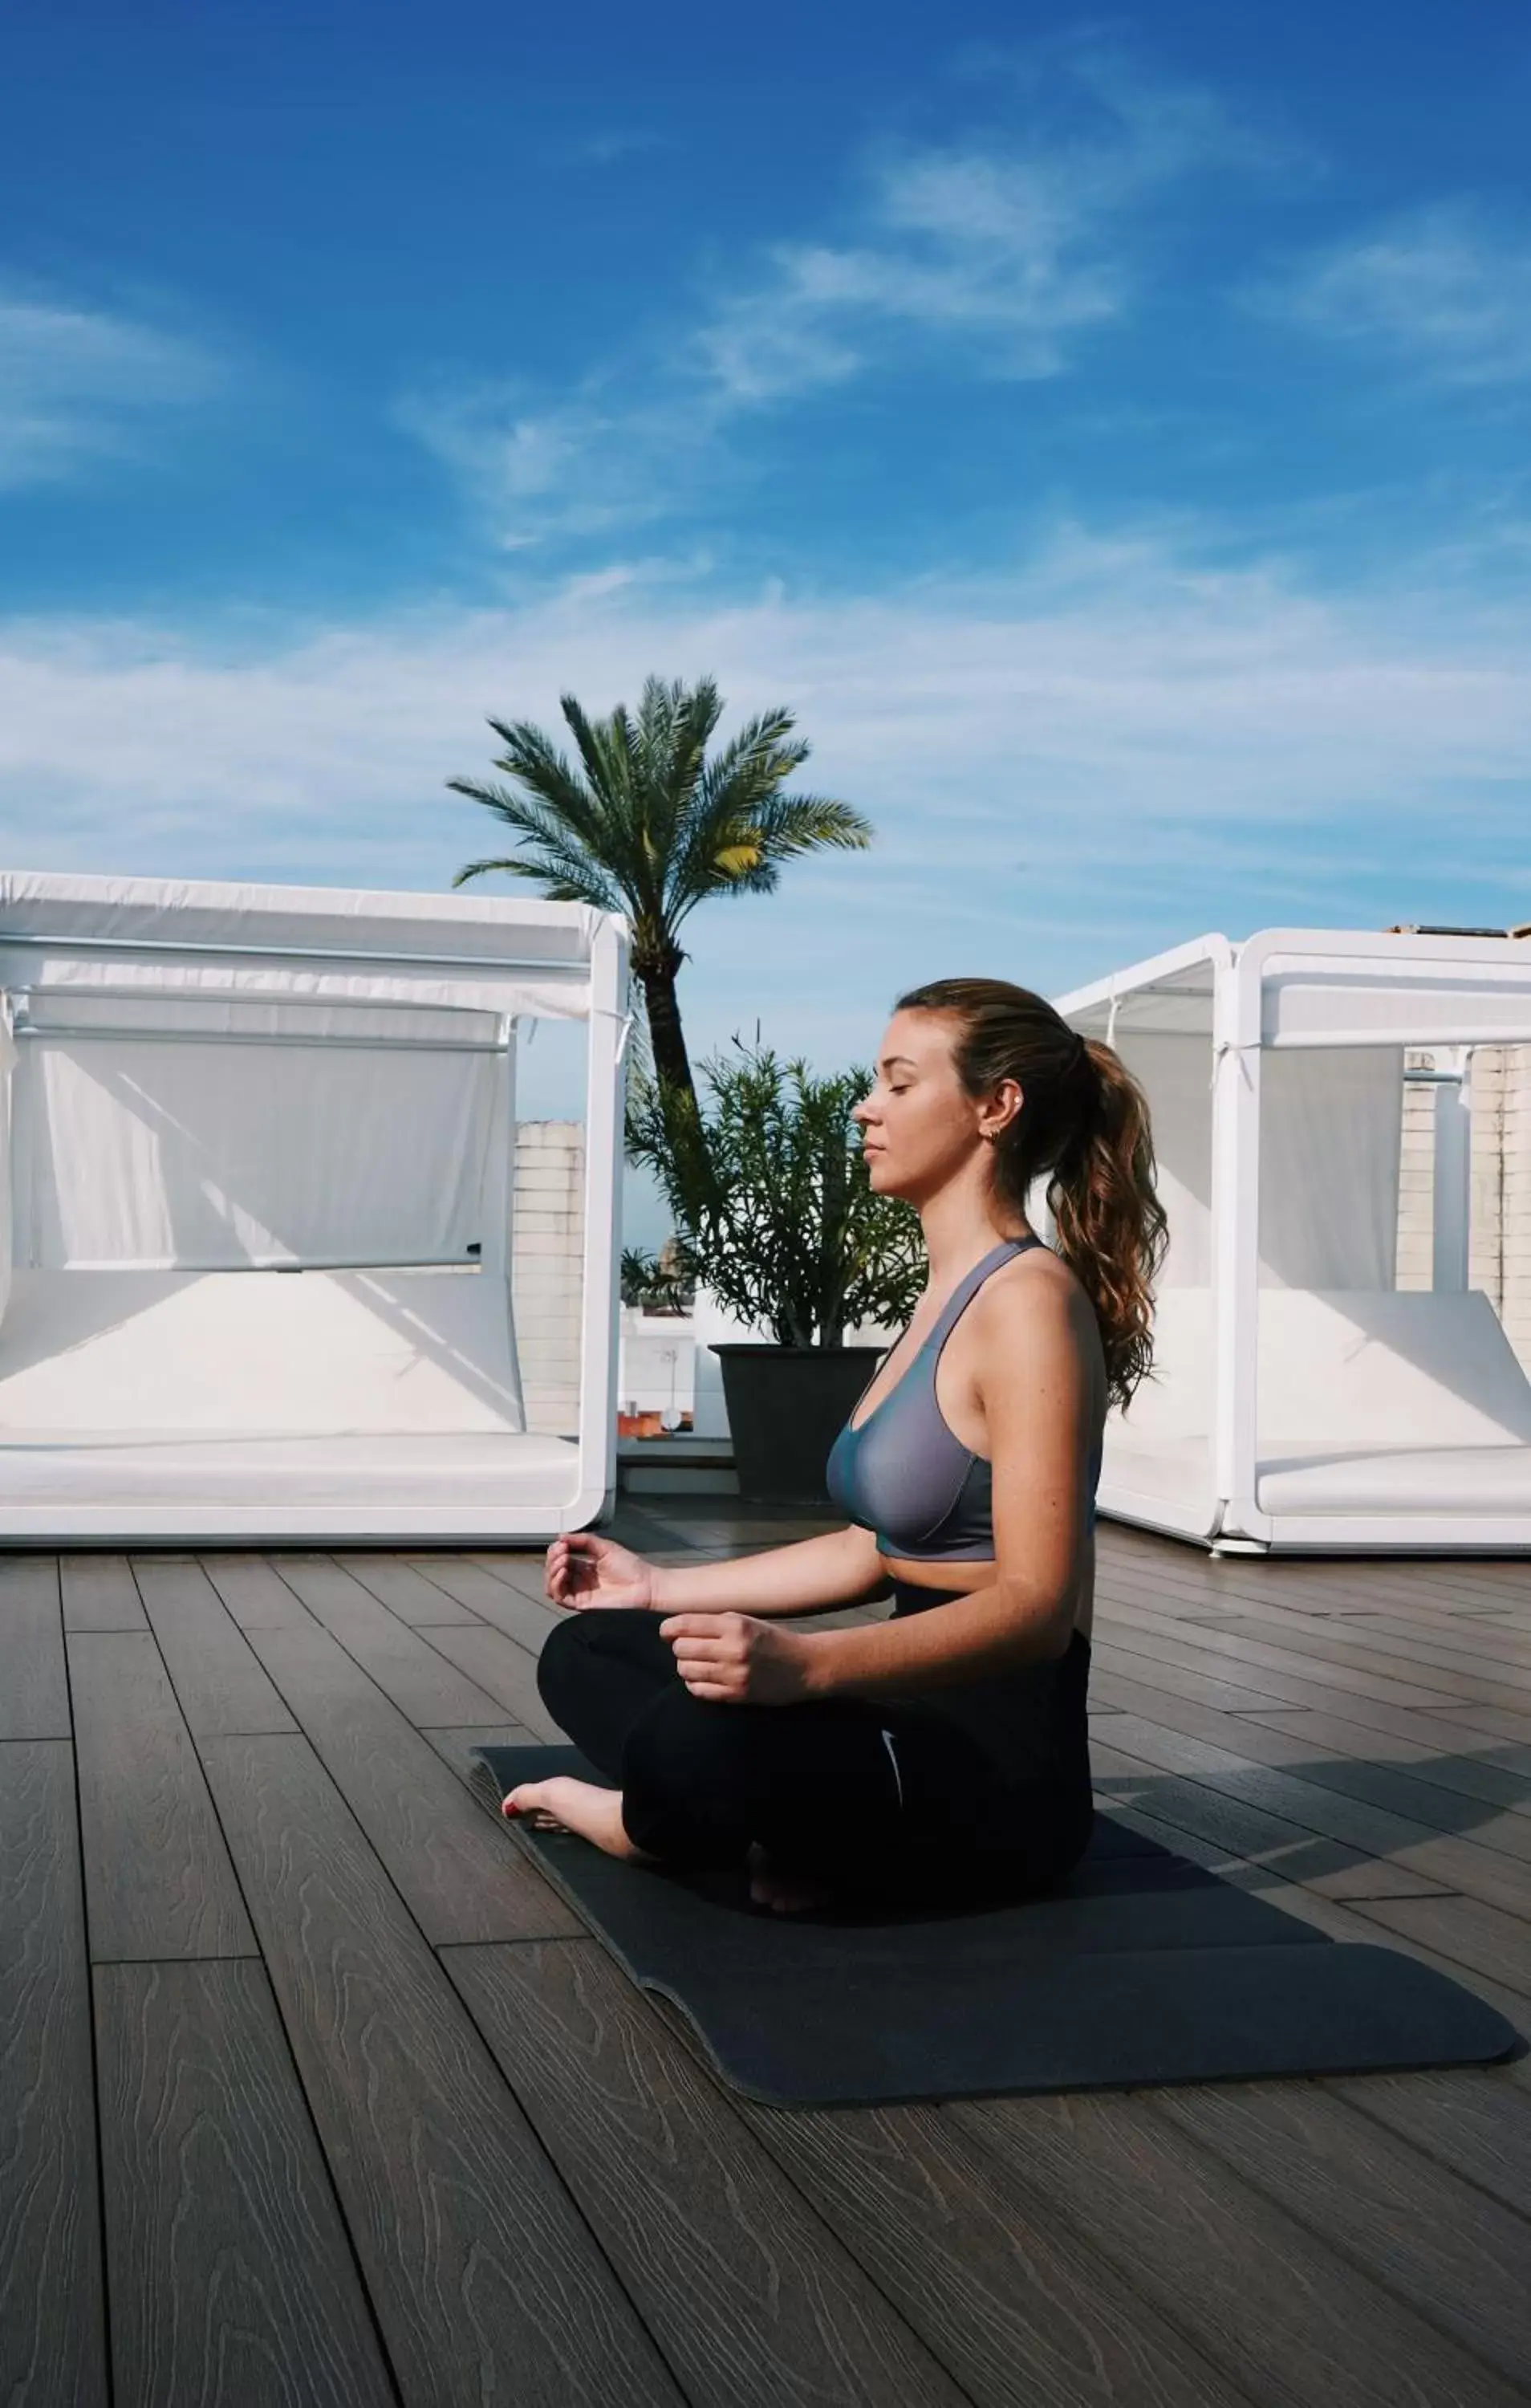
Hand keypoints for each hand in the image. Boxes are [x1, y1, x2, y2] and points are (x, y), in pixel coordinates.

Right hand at [544, 1532, 658, 1611]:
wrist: (645, 1584)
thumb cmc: (630, 1567)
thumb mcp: (605, 1547)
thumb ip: (583, 1540)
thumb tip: (561, 1536)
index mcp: (583, 1567)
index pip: (559, 1559)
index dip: (556, 1551)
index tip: (562, 1543)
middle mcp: (578, 1580)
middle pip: (552, 1572)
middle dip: (553, 1559)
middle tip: (562, 1551)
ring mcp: (579, 1592)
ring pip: (552, 1586)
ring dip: (552, 1571)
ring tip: (563, 1560)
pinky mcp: (582, 1604)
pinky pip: (560, 1598)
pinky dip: (556, 1584)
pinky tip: (563, 1572)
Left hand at [659, 1611, 816, 1705]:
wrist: (803, 1667)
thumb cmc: (771, 1639)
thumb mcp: (745, 1620)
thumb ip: (714, 1622)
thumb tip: (676, 1629)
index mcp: (734, 1624)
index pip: (684, 1624)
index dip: (668, 1629)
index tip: (667, 1632)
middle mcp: (732, 1649)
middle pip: (681, 1648)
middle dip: (679, 1647)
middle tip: (687, 1648)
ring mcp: (733, 1674)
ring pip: (686, 1670)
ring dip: (686, 1666)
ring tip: (698, 1663)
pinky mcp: (736, 1695)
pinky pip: (698, 1690)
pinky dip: (695, 1683)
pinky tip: (704, 1677)